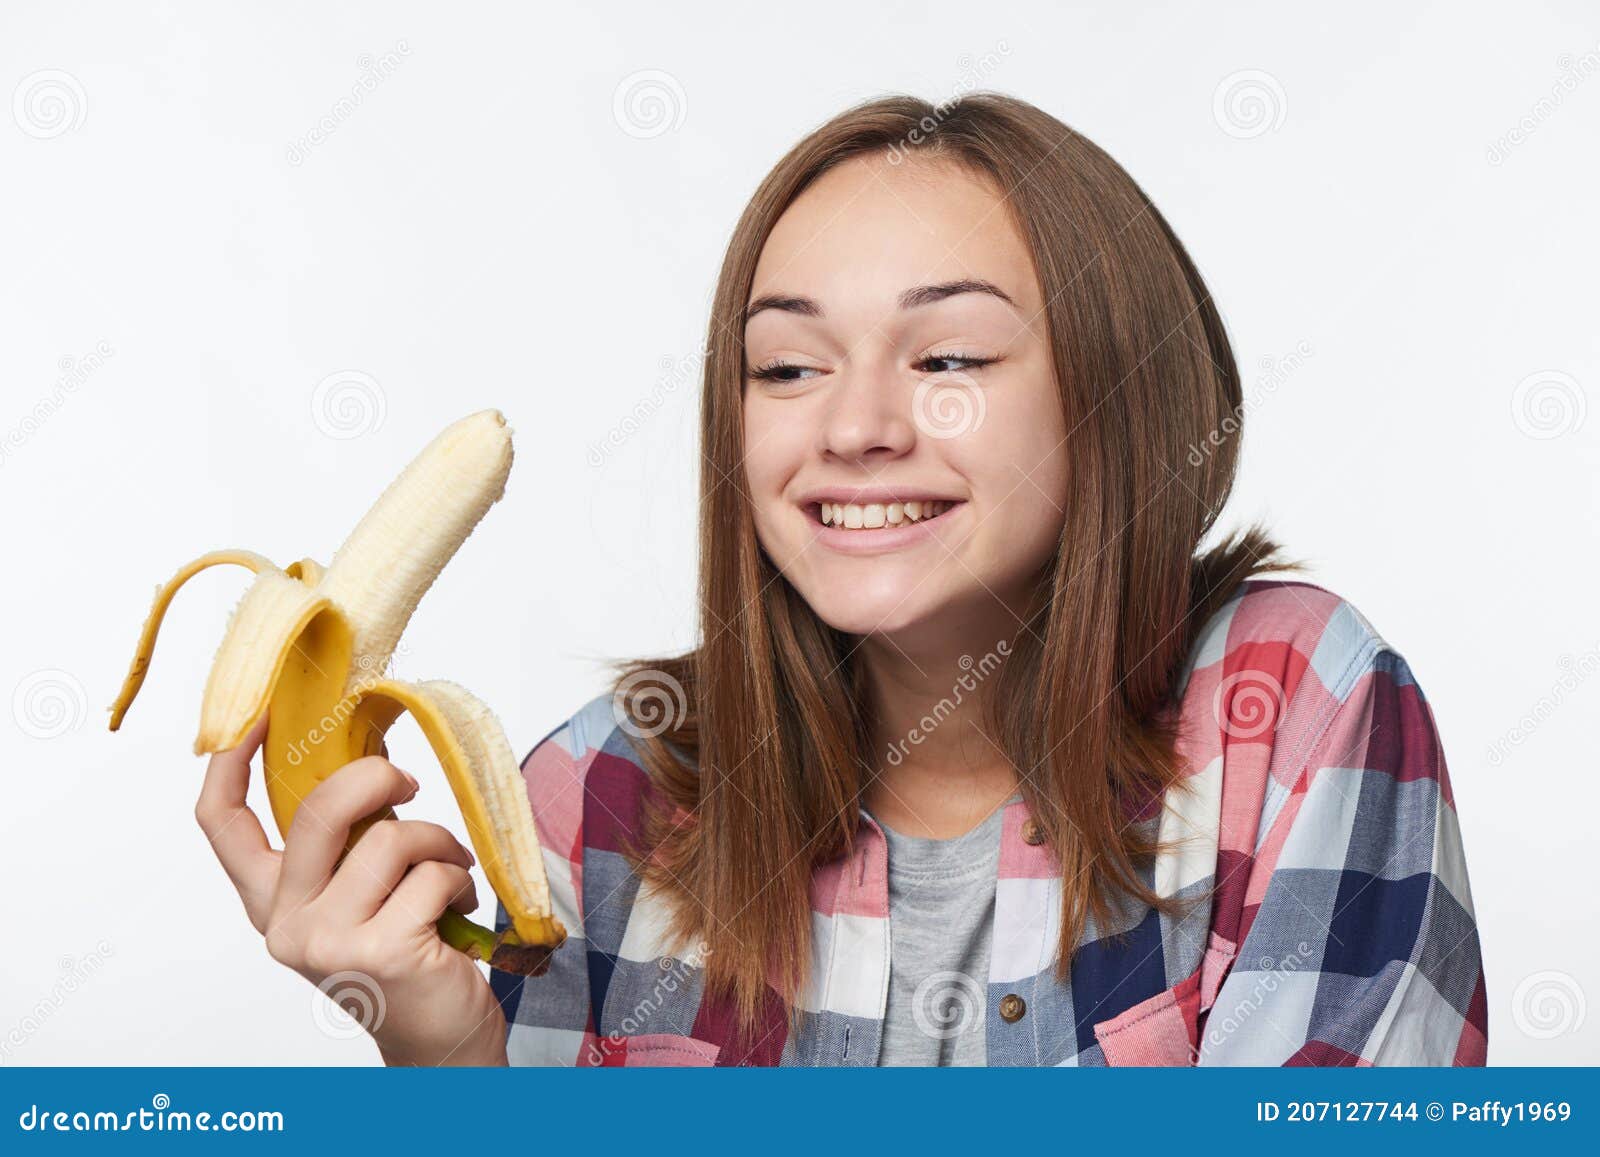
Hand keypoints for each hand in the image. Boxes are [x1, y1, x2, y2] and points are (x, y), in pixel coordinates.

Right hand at [195, 713, 508, 1065]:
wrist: (437, 1040)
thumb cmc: (405, 953)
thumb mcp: (360, 894)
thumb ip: (346, 842)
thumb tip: (369, 757)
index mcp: (272, 901)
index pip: (222, 823)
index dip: (232, 758)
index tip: (264, 711)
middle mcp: (286, 924)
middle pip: (317, 810)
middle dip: (376, 777)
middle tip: (410, 784)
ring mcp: (328, 942)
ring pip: (390, 839)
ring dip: (438, 844)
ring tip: (449, 871)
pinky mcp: (381, 951)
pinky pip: (431, 874)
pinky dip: (459, 879)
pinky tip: (458, 909)